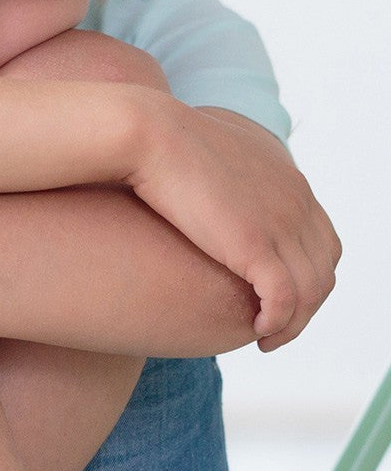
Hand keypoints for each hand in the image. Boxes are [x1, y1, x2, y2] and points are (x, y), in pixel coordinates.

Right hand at [127, 100, 340, 351]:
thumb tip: (198, 173)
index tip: (277, 291)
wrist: (147, 133)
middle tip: (275, 323)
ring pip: (312, 288)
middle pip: (323, 265)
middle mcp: (295, 199)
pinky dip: (280, 322)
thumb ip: (219, 163)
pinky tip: (259, 331)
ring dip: (296, 322)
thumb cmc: (158, 137)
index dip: (305, 271)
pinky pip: (286, 299)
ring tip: (267, 338)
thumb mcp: (206, 145)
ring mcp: (280, 221)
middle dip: (307, 301)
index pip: (320, 236)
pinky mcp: (256, 244)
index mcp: (286, 177)